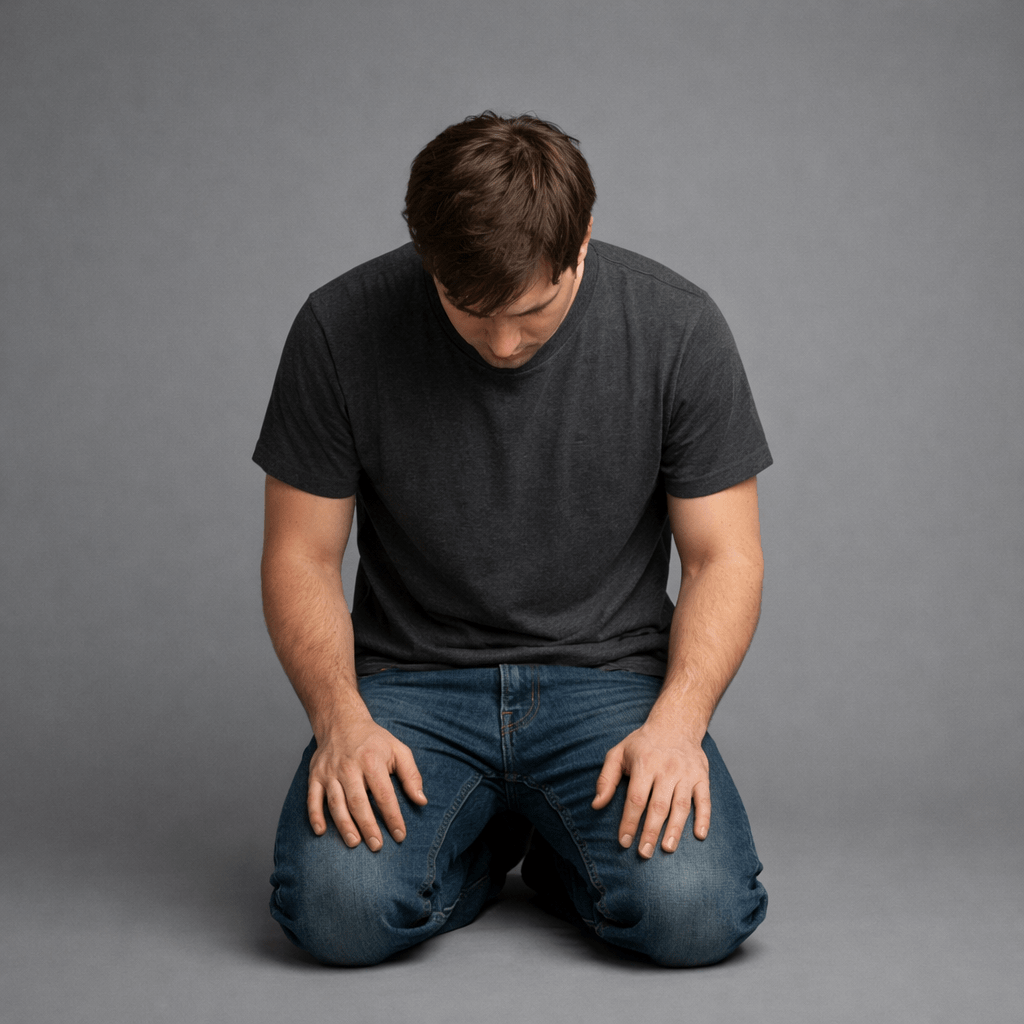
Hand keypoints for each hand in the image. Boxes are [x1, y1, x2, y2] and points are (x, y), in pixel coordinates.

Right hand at [307, 714, 426, 850]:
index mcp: (371, 760)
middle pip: (358, 802)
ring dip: (344, 825)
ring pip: (335, 803)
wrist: (342, 722)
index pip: (384, 794)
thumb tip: (421, 800)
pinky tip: (321, 832)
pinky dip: (315, 816)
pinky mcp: (315, 776)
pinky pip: (312, 798)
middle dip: (368, 826)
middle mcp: (349, 767)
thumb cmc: (374, 741)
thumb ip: (411, 775)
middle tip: (377, 846)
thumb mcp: (399, 750)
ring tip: (354, 843)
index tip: (400, 835)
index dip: (393, 817)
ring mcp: (330, 772)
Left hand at [592, 721, 709, 857]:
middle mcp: (667, 769)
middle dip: (651, 832)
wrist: (676, 724)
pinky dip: (704, 818)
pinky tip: (699, 835)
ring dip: (675, 829)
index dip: (630, 822)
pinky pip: (705, 800)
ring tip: (667, 849)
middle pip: (659, 806)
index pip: (636, 799)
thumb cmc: (642, 744)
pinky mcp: (702, 777)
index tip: (624, 842)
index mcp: (645, 764)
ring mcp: (686, 774)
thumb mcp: (618, 754)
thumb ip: (606, 779)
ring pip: (681, 806)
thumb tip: (596, 804)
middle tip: (644, 853)